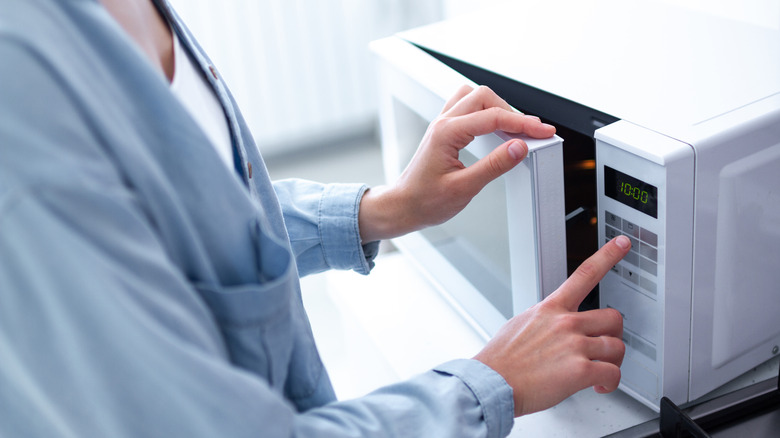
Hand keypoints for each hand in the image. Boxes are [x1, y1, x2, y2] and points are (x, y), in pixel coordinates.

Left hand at [358, 85, 554, 241]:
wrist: (403, 206)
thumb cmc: (425, 201)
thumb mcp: (464, 188)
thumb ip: (494, 166)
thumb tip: (519, 148)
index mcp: (446, 133)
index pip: (493, 118)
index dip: (523, 123)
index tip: (543, 131)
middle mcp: (443, 123)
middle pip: (485, 97)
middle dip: (512, 112)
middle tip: (532, 132)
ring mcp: (442, 124)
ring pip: (475, 97)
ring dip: (497, 107)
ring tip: (515, 128)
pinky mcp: (443, 130)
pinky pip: (466, 107)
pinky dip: (485, 112)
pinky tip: (495, 127)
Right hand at [474, 236, 630, 416]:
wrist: (491, 383)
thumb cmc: (501, 360)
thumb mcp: (520, 325)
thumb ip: (544, 320)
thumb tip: (552, 325)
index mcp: (551, 309)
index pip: (584, 274)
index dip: (608, 255)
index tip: (622, 243)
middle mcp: (565, 323)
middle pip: (613, 318)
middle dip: (614, 335)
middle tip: (604, 349)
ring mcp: (574, 345)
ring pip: (617, 348)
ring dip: (612, 363)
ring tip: (599, 373)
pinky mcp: (579, 371)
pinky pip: (612, 374)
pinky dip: (610, 383)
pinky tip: (598, 386)